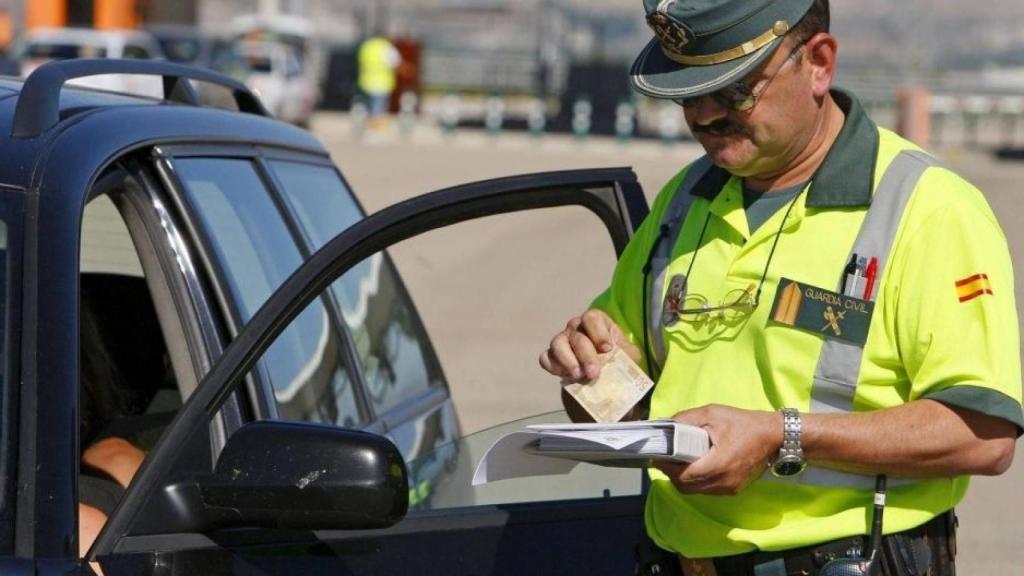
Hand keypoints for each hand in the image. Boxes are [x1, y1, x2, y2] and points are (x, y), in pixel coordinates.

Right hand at [539, 309, 639, 381]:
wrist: (604, 377)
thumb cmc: (617, 359)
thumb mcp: (628, 355)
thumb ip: (626, 354)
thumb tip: (621, 360)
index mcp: (596, 321)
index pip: (592, 317)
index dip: (598, 333)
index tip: (607, 349)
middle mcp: (576, 327)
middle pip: (577, 336)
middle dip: (586, 356)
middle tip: (594, 374)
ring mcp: (562, 341)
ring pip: (558, 344)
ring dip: (568, 361)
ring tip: (579, 376)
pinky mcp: (551, 356)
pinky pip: (545, 358)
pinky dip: (554, 367)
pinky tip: (567, 377)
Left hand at [654, 405, 781, 495]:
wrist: (774, 436)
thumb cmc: (743, 423)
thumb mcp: (712, 414)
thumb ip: (686, 419)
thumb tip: (665, 425)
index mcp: (719, 464)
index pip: (683, 476)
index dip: (667, 467)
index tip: (657, 456)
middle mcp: (723, 481)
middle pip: (686, 487)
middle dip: (671, 474)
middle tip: (666, 458)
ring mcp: (729, 489)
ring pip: (695, 491)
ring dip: (683, 479)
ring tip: (679, 461)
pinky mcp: (733, 490)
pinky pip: (707, 490)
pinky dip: (696, 481)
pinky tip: (695, 466)